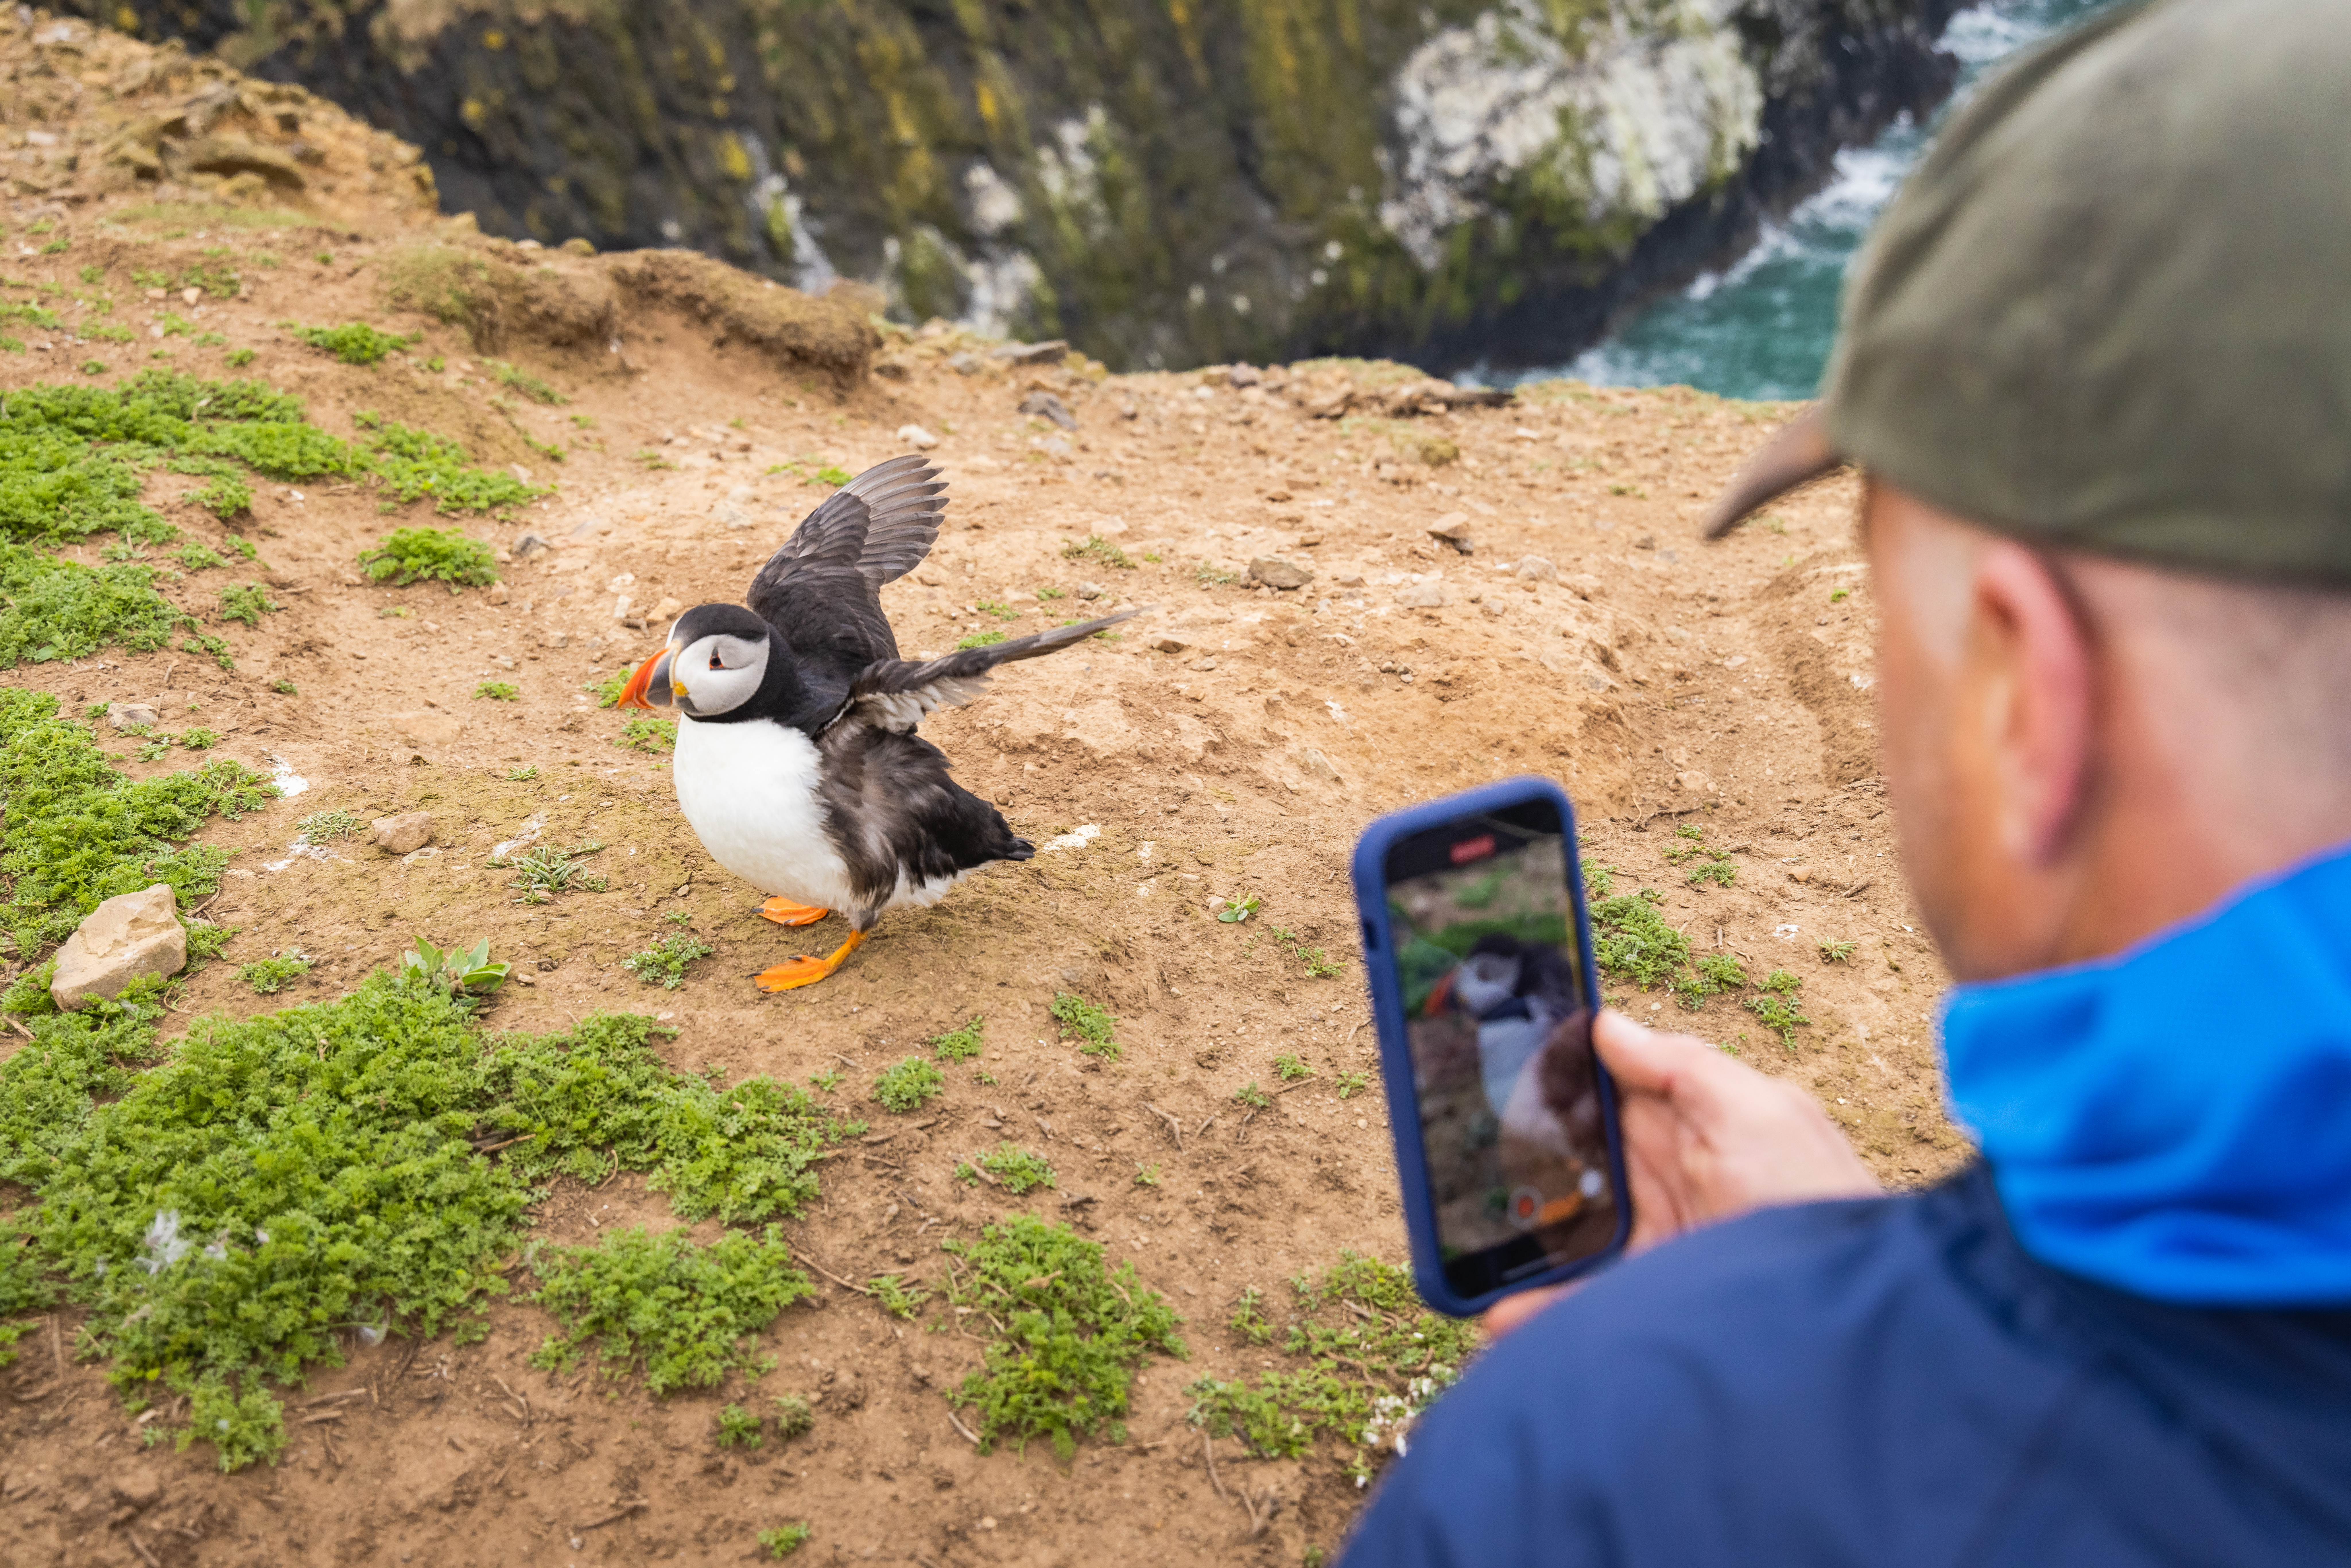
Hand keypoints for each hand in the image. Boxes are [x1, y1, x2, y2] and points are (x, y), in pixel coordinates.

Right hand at [1482, 1009, 1879, 1337]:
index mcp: (1690, 1123)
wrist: (1850, 1319)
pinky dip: (1540, 1308)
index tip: (1499, 1069)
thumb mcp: (1759, 1112)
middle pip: (1576, 1161)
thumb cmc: (1814, 1199)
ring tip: (1475, 1254)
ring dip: (1523, 1242)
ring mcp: (1656, 1242)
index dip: (1557, 1079)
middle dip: (1522, 1162)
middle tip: (1467, 1165)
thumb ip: (1681, 1067)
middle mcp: (1667, 1178)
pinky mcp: (1651, 1299)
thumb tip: (1606, 1025)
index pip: (1608, 1089)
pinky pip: (1584, 1299)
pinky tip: (1502, 1312)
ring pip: (1571, 1232)